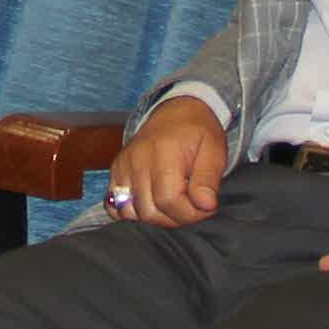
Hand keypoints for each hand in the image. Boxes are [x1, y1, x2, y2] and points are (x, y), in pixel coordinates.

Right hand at [107, 93, 229, 227]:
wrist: (177, 111)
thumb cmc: (198, 132)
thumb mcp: (214, 151)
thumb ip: (208, 180)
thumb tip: (205, 206)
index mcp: (163, 151)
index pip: (169, 200)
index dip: (189, 213)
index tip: (205, 206)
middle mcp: (137, 159)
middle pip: (149, 210)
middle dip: (175, 217)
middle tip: (191, 205)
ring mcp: (123, 165)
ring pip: (131, 211)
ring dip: (155, 216)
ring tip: (173, 203)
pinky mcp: (116, 171)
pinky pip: (114, 204)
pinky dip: (131, 212)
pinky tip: (151, 203)